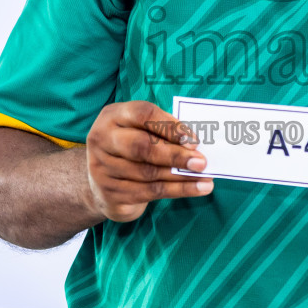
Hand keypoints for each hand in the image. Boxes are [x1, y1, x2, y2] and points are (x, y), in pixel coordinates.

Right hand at [84, 101, 211, 222]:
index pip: (142, 114)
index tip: (194, 139)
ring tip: (205, 178)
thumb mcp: (140, 131)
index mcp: (112, 116)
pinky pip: (150, 192)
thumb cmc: (131, 147)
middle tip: (201, 161)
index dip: (170, 126)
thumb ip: (162, 131)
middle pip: (141, 147)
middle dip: (175, 154)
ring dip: (181, 176)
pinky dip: (178, 190)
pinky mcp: (110, 193)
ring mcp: (102, 168)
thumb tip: (195, 142)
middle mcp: (102, 139)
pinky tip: (198, 188)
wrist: (102, 183)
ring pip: (148, 173)